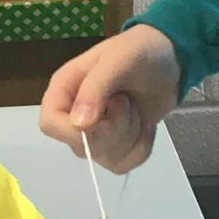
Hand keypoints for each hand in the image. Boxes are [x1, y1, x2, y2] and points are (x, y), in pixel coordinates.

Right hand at [39, 24, 180, 172]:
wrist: (169, 59)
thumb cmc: (138, 52)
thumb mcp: (118, 60)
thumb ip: (96, 88)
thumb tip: (79, 124)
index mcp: (64, 91)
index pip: (50, 125)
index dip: (72, 131)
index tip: (100, 117)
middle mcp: (74, 116)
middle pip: (81, 147)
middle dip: (113, 129)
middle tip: (127, 101)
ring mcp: (95, 135)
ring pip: (105, 158)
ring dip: (130, 136)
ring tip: (135, 108)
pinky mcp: (117, 147)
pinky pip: (123, 166)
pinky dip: (141, 148)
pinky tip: (146, 125)